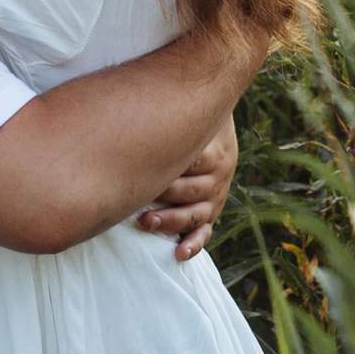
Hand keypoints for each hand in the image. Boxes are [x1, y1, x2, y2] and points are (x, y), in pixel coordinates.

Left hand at [139, 115, 236, 259]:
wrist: (216, 124)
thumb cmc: (189, 117)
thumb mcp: (188, 111)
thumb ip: (170, 115)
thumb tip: (137, 99)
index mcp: (214, 152)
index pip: (192, 163)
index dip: (167, 168)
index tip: (141, 171)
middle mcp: (219, 176)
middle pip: (190, 190)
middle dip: (163, 196)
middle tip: (135, 200)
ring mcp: (216, 196)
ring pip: (195, 213)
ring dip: (171, 221)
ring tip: (146, 223)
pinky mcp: (211, 211)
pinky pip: (205, 231)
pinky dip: (193, 244)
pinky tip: (179, 254)